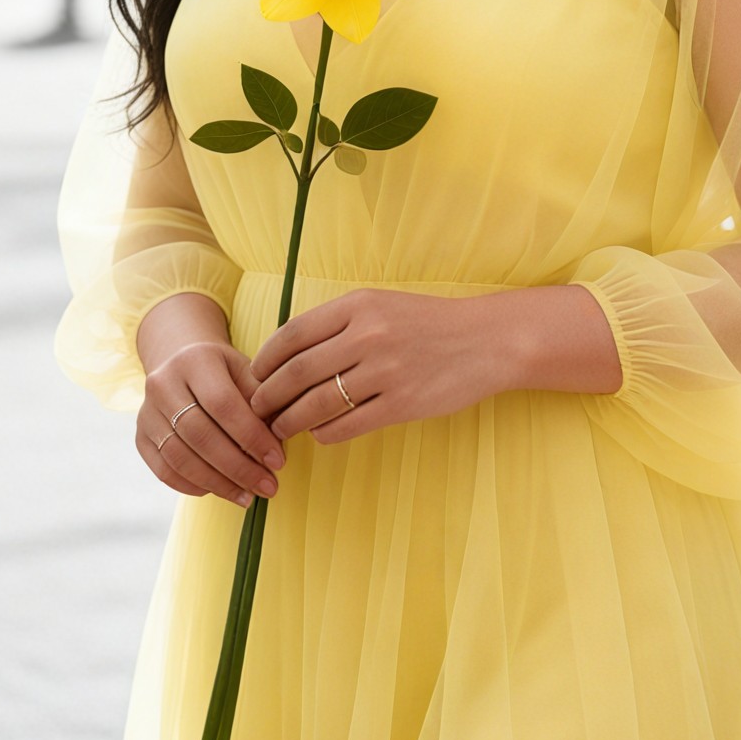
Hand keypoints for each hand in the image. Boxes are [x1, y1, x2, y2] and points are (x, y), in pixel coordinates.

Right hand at [136, 339, 286, 504]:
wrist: (182, 362)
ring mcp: (147, 412)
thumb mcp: (246, 371)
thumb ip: (262, 403)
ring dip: (218, 483)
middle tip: (267, 487)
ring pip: (180, 457)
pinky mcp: (140, 437)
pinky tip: (219, 490)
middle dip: (238, 467)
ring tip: (247, 496)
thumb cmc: (224, 371)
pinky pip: (164, 471)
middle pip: (200, 435)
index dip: (252, 437)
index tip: (277, 461)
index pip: (223, 404)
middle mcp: (163, 384)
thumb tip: (275, 448)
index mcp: (195, 361)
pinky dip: (193, 486)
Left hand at [247, 288, 509, 444]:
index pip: (293, 334)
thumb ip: (338, 323)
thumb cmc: (428, 322)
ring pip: (316, 404)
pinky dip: (324, 433)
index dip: (265, 360)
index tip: (254, 375)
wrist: (486, 340)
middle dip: (268, 396)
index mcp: (358, 305)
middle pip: (296, 372)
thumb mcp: (382, 305)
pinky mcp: (401, 403)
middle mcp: (368, 335)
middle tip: (256, 409)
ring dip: (289, 421)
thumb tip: (288, 353)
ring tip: (279, 429)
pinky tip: (319, 434)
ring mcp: (385, 371)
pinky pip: (347, 425)